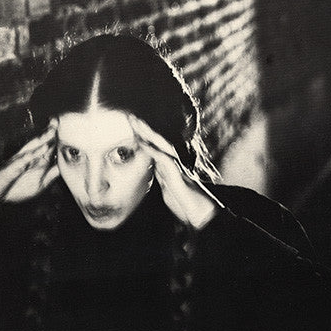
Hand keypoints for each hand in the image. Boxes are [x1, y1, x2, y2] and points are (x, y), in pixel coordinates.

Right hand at [0, 123, 58, 211]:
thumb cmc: (14, 187)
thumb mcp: (39, 183)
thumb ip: (51, 174)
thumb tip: (65, 165)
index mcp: (33, 160)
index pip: (46, 147)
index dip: (55, 138)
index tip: (63, 127)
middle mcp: (25, 158)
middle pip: (38, 144)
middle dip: (48, 134)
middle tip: (57, 121)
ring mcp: (16, 163)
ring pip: (29, 150)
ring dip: (40, 141)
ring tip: (50, 132)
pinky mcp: (8, 171)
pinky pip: (17, 164)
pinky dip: (25, 159)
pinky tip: (31, 155)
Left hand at [129, 116, 217, 230]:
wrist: (200, 215)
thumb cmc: (186, 206)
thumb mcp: (168, 191)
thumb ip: (162, 180)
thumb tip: (157, 173)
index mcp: (167, 168)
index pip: (152, 149)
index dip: (141, 137)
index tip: (131, 126)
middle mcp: (171, 164)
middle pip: (155, 143)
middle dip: (142, 129)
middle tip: (130, 115)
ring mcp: (174, 168)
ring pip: (160, 146)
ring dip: (147, 133)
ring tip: (136, 121)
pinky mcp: (176, 176)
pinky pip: (164, 160)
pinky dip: (153, 151)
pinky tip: (144, 143)